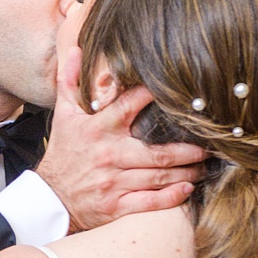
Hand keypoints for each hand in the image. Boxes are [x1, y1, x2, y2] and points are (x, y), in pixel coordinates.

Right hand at [36, 47, 205, 228]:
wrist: (49, 197)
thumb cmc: (63, 153)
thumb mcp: (63, 116)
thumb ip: (70, 82)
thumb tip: (77, 51)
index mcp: (98, 130)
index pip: (129, 106)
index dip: (153, 95)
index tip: (178, 91)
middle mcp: (109, 156)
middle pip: (158, 152)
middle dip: (188, 150)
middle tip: (208, 145)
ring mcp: (114, 183)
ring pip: (159, 177)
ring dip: (187, 172)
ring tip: (203, 166)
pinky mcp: (116, 206)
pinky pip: (150, 202)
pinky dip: (171, 197)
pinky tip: (187, 189)